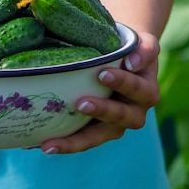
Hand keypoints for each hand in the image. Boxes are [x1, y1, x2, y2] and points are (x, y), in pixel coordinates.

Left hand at [40, 31, 160, 153]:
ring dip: (77, 140)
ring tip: (51, 141)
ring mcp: (114, 125)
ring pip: (99, 136)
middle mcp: (133, 112)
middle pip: (123, 117)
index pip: (139, 89)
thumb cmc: (130, 50)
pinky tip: (42, 145)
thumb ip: (144, 49)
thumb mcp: (142, 44)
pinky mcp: (97, 131)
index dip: (123, 83)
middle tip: (81, 103)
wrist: (124, 62)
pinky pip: (82, 141)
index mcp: (146, 91)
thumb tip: (131, 61)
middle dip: (102, 111)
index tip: (102, 74)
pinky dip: (64, 144)